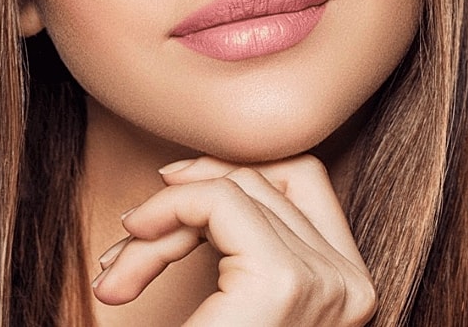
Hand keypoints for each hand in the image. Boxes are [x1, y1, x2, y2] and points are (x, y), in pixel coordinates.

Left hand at [90, 154, 376, 325]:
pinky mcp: (281, 285)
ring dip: (157, 221)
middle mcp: (349, 286)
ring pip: (232, 188)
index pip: (302, 177)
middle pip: (262, 178)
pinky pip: (217, 202)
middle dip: (182, 198)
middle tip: (127, 247)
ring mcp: (324, 284)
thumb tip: (183, 169)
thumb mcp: (227, 299)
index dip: (229, 168)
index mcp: (347, 290)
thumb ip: (229, 241)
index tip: (165, 194)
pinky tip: (128, 257)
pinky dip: (163, 214)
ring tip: (117, 272)